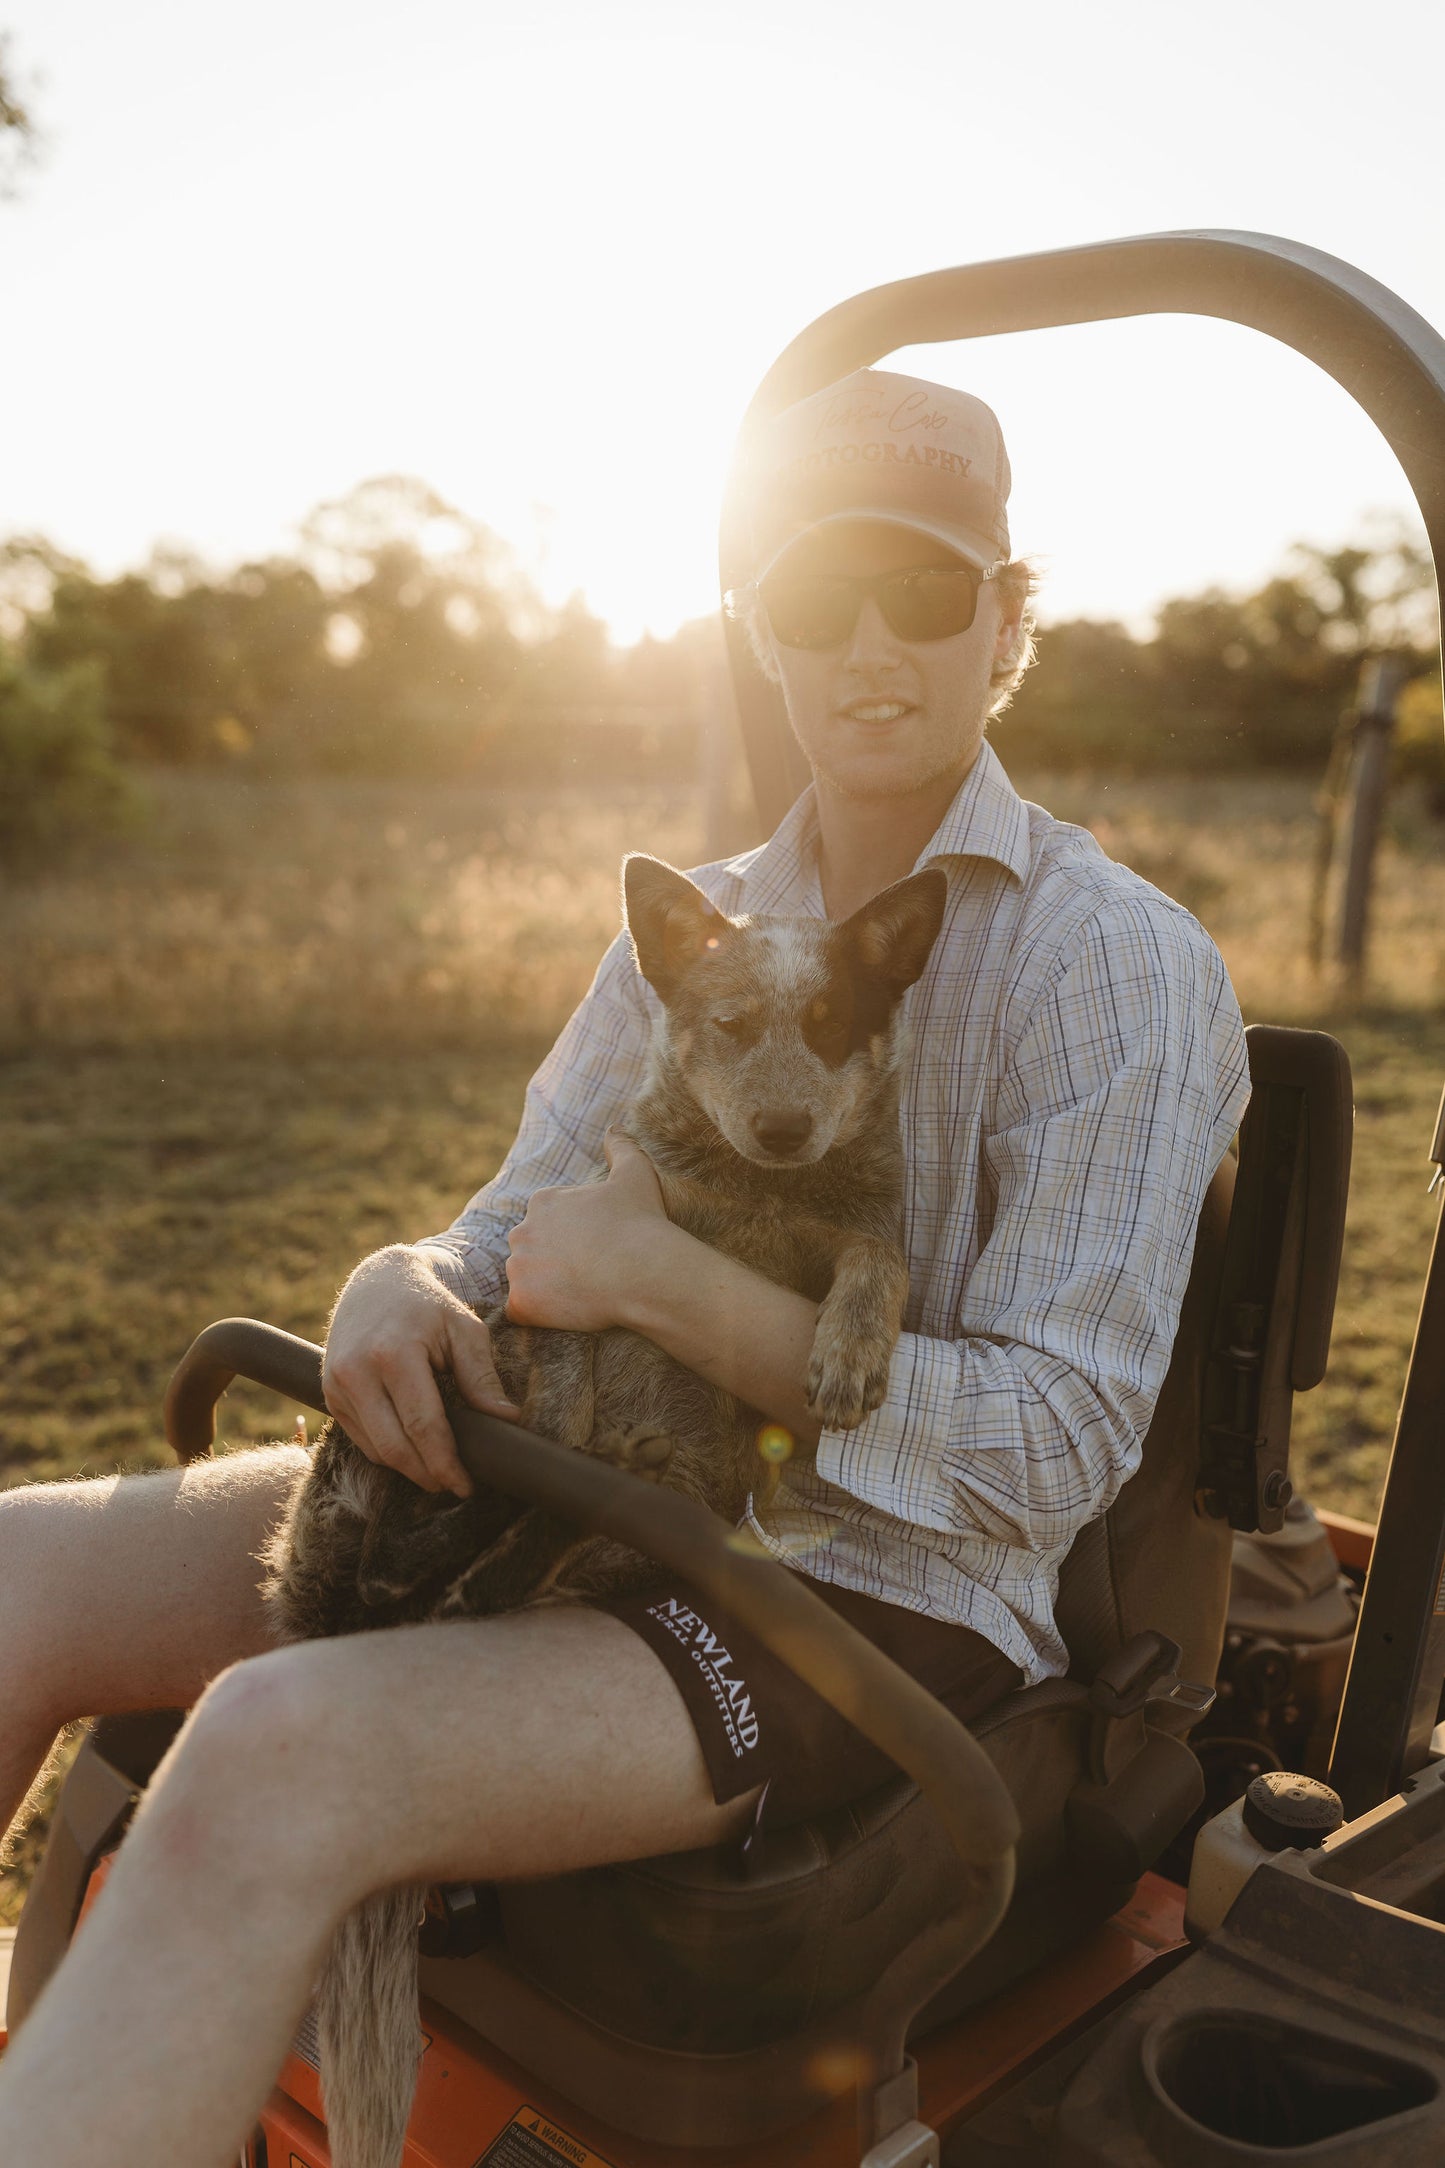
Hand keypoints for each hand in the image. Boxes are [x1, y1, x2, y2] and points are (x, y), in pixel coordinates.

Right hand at [323, 1245, 520, 1496]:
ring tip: (438, 1469)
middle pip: (394, 1448)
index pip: (422, 1426)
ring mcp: (336, 1385)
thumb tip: (507, 1420)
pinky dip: (388, 1452)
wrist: (376, 1281)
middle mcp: (356, 1372)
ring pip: (375, 1450)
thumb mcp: (463, 1329)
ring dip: (408, 1468)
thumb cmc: (428, 1305)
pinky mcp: (329, 1395)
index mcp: (393, 1354)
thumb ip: (481, 1376)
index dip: (445, 1463)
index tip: (466, 1484)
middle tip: (455, 1485)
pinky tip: (413, 1450)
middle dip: (427, 1475)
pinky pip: (361, 1440)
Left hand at [504, 1128, 669, 1333]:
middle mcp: (521, 1232)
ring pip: (524, 1282)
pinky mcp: (522, 1303)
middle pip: (531, 1251)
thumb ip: (621, 1147)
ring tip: (582, 1295)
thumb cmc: (641, 1222)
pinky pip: (520, 1312)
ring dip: (544, 1289)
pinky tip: (567, 1312)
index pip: (546, 1224)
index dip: (572, 1239)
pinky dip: (538, 1315)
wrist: (645, 1271)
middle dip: (552, 1263)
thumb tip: (614, 1128)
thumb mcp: (635, 1173)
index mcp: (542, 1202)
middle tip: (589, 1275)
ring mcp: (519, 1269)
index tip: (596, 1249)